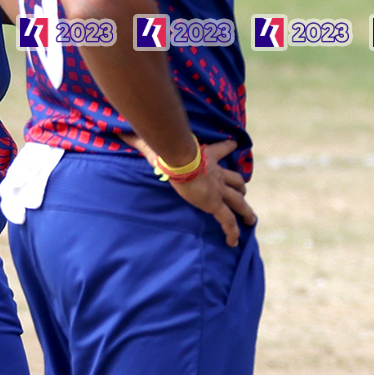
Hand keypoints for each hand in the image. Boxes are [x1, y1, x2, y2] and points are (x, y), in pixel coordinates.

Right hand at [125, 135, 256, 246]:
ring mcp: (218, 190)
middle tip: (243, 192)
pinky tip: (233, 242)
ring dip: (245, 211)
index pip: (222, 148)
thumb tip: (122, 131)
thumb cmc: (169, 150)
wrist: (180, 159)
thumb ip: (142, 139)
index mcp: (208, 156)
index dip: (228, 145)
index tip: (235, 143)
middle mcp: (217, 174)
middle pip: (236, 180)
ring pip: (238, 202)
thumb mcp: (157, 144)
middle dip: (241, 187)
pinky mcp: (215, 204)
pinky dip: (232, 232)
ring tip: (251, 220)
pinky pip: (227, 221)